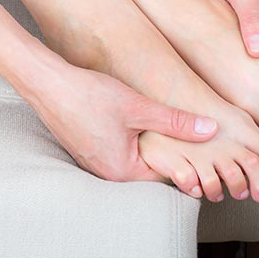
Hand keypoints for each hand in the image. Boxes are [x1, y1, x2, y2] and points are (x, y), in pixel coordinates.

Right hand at [23, 59, 218, 181]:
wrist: (48, 84)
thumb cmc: (90, 95)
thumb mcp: (139, 108)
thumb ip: (176, 122)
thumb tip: (211, 130)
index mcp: (123, 171)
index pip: (167, 174)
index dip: (188, 160)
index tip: (204, 146)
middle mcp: (107, 174)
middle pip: (150, 169)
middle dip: (171, 153)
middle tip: (192, 135)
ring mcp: (94, 163)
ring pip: (134, 159)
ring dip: (151, 146)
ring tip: (169, 127)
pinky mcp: (87, 150)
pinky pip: (118, 152)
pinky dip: (132, 141)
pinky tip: (139, 122)